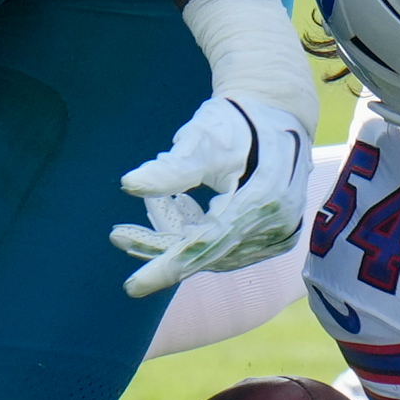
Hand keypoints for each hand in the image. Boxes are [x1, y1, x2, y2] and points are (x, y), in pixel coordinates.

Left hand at [110, 94, 311, 296]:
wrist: (277, 112)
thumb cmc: (236, 120)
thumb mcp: (202, 139)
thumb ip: (171, 168)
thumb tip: (129, 184)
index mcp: (259, 201)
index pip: (204, 246)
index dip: (166, 266)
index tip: (132, 287)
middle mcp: (275, 226)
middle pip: (207, 253)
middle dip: (162, 245)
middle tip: (120, 235)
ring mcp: (279, 234)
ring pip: (216, 253)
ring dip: (181, 236)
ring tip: (160, 205)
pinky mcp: (278, 235)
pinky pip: (230, 247)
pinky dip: (202, 235)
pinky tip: (185, 208)